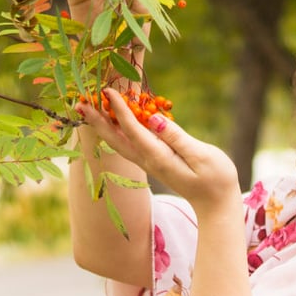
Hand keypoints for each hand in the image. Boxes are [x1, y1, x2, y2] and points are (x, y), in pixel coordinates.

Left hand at [76, 89, 240, 214]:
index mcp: (158, 157)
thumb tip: (153, 118)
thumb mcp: (201, 156)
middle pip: (116, 138)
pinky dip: (117, 129)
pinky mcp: (153, 162)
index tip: (107, 91)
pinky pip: (129, 143)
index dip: (119, 109)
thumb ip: (176, 137)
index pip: (132, 130)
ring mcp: (149, 163)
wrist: (216, 204)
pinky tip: (113, 119)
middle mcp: (148, 161)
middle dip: (97, 119)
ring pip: (119, 142)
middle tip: (79, 102)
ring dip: (102, 125)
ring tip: (88, 108)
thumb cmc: (216, 180)